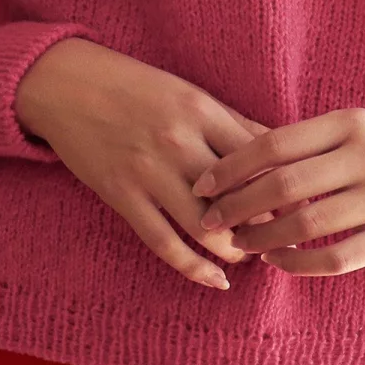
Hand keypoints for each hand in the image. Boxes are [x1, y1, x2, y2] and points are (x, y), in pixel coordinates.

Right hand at [12, 38, 281, 290]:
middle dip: (264, 225)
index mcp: (200, 111)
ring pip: (205, 226)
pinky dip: (194, 268)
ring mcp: (147, 172)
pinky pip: (163, 243)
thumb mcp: (188, 93)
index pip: (257, 157)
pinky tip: (216, 280)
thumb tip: (280, 151)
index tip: (298, 204)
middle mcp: (178, 142)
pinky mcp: (121, 195)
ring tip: (250, 257)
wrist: (66, 84)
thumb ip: (232, 122)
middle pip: (237, 196)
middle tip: (279, 239)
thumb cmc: (135, 86)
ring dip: (234, 249)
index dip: (282, 186)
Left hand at [190, 107, 364, 275]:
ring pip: (304, 226)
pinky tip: (277, 261)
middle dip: (236, 207)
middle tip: (209, 221)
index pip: (275, 144)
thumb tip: (237, 165)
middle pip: (283, 186)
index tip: (203, 185)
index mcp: (351, 123)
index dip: (231, 168)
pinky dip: (297, 263)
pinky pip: (334, 258)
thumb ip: (310, 145)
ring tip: (239, 243)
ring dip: (262, 238)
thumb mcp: (360, 131)